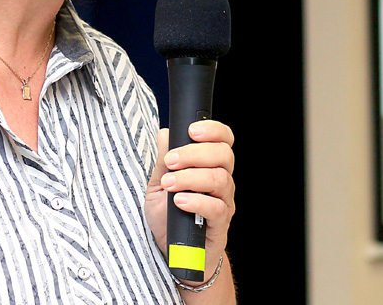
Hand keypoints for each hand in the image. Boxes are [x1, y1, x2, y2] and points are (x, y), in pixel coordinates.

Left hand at [145, 120, 235, 278]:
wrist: (173, 253)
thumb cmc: (168, 217)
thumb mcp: (158, 186)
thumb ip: (162, 162)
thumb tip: (165, 134)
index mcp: (210, 166)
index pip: (223, 140)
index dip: (213, 130)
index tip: (192, 130)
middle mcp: (222, 181)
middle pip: (223, 155)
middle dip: (195, 153)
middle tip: (170, 161)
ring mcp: (224, 202)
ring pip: (220, 179)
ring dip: (191, 177)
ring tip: (170, 184)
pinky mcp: (220, 224)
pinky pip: (216, 208)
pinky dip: (196, 201)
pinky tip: (179, 202)